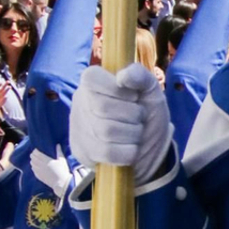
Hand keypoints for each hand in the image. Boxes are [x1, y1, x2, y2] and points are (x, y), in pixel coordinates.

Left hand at [30, 147, 72, 201]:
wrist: (61, 183)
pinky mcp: (39, 176)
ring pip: (32, 164)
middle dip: (33, 155)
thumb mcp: (62, 160)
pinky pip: (33, 170)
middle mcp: (40, 165)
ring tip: (34, 159)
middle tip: (35, 153)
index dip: (35, 151)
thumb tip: (57, 145)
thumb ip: (59, 152)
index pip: (37, 153)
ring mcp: (39, 171)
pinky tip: (35, 166)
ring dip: (32, 161)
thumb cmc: (63, 171)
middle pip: (33, 158)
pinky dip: (33, 167)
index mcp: (46, 160)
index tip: (36, 149)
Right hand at [70, 62, 173, 183]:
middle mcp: (79, 102)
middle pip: (103, 107)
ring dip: (132, 134)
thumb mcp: (150, 91)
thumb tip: (123, 76)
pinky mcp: (81, 151)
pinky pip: (106, 152)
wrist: (149, 147)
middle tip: (138, 118)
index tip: (134, 97)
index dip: (119, 90)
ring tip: (136, 133)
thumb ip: (140, 76)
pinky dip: (127, 152)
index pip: (93, 79)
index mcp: (91, 81)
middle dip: (132, 115)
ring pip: (106, 131)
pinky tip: (130, 149)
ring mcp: (78, 128)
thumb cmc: (146, 113)